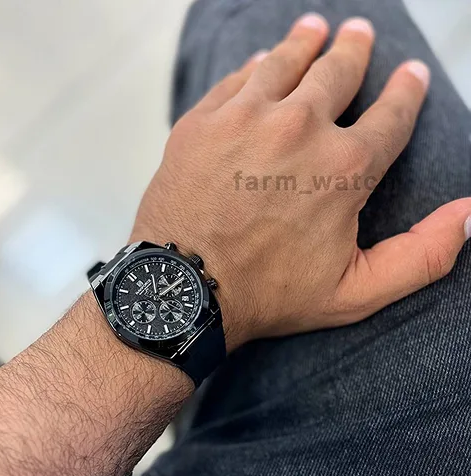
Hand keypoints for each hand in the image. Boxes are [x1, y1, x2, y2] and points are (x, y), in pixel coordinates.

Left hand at [131, 13, 470, 349]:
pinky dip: (255, 69)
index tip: (410, 75)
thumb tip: (470, 215)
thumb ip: (421, 256)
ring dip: (305, 43)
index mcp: (345, 166)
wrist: (183, 290)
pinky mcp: (202, 121)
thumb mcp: (356, 292)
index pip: (392, 114)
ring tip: (315, 30)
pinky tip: (260, 64)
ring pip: (286, 62)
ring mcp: (245, 118)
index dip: (406, 92)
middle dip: (354, 51)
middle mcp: (299, 128)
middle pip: (337, 73)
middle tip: (358, 34)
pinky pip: (237, 79)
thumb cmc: (267, 295)